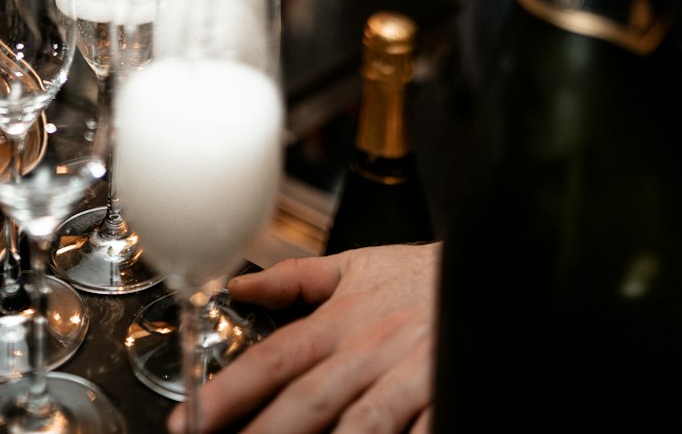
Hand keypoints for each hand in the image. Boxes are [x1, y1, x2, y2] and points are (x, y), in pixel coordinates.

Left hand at [168, 244, 437, 432]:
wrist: (489, 265)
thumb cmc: (418, 276)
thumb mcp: (355, 265)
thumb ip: (295, 280)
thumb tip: (239, 285)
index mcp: (342, 321)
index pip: (276, 358)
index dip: (232, 389)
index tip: (192, 417)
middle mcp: (370, 351)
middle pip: (310, 399)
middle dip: (265, 432)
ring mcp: (410, 377)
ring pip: (363, 423)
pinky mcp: (447, 394)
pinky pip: (424, 431)